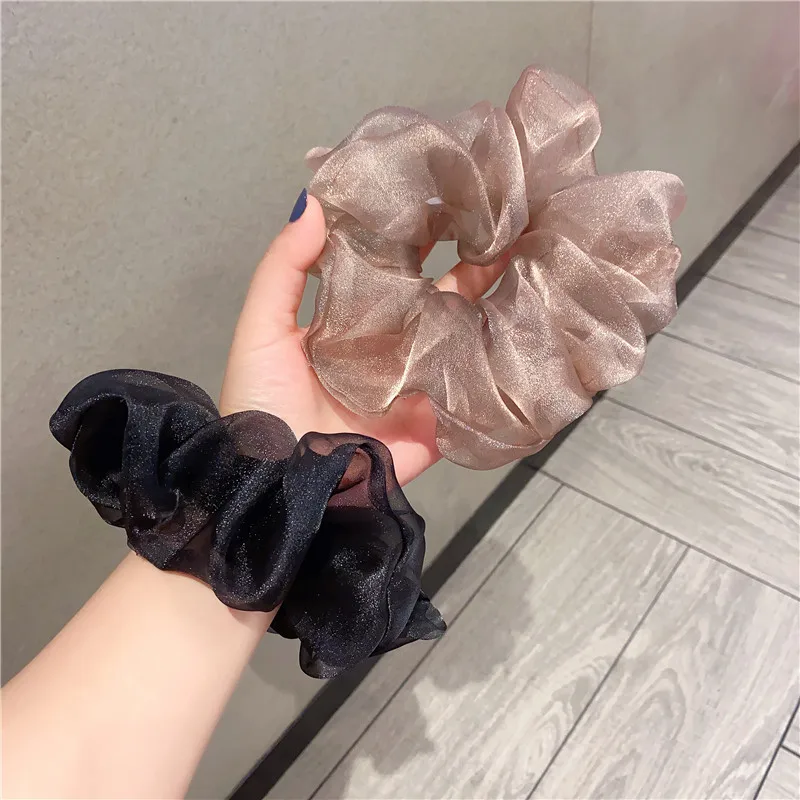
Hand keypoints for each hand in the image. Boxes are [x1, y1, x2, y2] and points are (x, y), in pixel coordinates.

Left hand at [220, 191, 506, 485]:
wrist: (280, 489)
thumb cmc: (261, 405)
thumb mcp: (260, 330)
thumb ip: (284, 268)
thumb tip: (313, 200)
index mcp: (351, 320)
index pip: (391, 266)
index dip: (416, 231)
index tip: (448, 188)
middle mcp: (391, 345)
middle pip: (438, 295)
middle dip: (471, 258)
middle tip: (508, 215)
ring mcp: (419, 382)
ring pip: (465, 334)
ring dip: (496, 299)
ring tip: (534, 254)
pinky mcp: (439, 419)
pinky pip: (475, 385)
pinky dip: (505, 358)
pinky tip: (538, 319)